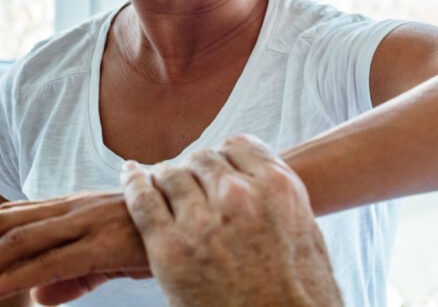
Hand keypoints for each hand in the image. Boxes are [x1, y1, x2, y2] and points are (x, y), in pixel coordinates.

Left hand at [0, 191, 148, 303]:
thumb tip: (41, 295)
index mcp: (70, 208)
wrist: (199, 214)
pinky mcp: (99, 244)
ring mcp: (83, 223)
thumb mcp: (106, 258)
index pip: (8, 216)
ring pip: (13, 243)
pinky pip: (44, 263)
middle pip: (0, 225)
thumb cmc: (156, 235)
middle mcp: (70, 209)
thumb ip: (72, 275)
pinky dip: (7, 277)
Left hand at [122, 135, 343, 306]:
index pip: (238, 146)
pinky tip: (131, 175)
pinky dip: (134, 183)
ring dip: (165, 176)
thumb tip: (266, 191)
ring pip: (172, 175)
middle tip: (188, 180)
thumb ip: (280, 202)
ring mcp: (201, 220)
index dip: (224, 155)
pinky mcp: (170, 247)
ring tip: (157, 179)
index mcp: (276, 187)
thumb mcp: (306, 234)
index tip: (217, 165)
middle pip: (203, 159)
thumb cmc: (300, 295)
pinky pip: (143, 200)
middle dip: (195, 168)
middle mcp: (238, 195)